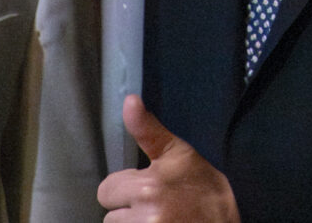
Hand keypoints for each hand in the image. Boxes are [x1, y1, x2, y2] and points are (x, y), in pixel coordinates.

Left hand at [99, 94, 239, 222]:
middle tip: (155, 206)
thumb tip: (129, 100)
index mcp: (147, 186)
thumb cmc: (205, 188)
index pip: (107, 190)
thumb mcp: (179, 153)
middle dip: (127, 211)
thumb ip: (147, 129)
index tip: (146, 190)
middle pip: (110, 215)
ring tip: (159, 219)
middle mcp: (145, 214)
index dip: (125, 189)